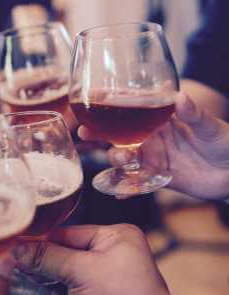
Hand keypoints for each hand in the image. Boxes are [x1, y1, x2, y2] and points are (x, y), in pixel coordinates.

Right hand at [13, 224, 172, 294]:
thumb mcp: (83, 271)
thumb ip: (49, 257)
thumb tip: (18, 248)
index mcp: (115, 236)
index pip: (68, 233)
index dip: (42, 241)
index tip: (17, 247)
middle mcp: (111, 251)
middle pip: (65, 251)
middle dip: (41, 261)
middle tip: (14, 264)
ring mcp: (106, 274)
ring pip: (65, 270)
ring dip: (45, 276)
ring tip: (20, 276)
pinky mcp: (99, 292)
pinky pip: (71, 284)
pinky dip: (55, 288)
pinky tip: (37, 288)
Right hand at [79, 92, 228, 199]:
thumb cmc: (226, 143)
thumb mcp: (211, 127)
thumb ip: (194, 114)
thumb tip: (180, 96)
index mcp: (161, 119)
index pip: (132, 108)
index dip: (111, 102)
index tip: (92, 97)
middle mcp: (152, 137)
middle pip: (119, 134)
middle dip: (100, 133)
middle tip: (85, 132)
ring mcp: (153, 158)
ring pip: (125, 157)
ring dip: (117, 159)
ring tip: (122, 160)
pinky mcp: (157, 177)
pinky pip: (137, 182)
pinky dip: (127, 188)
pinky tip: (119, 193)